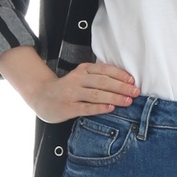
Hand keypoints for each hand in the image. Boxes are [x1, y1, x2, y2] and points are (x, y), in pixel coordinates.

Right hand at [0, 50, 137, 123]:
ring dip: (114, 97)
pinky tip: (110, 108)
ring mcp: (72, 93)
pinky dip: (99, 107)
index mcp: (83, 70)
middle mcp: (77, 79)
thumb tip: (125, 82)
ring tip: (128, 101)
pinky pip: (86, 107)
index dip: (119, 74)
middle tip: (135, 92)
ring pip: (96, 94)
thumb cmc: (68, 88)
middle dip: (121, 86)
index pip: (103, 69)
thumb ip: (98, 77)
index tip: (132, 80)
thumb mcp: (81, 76)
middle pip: (102, 81)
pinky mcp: (68, 107)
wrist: (41, 97)